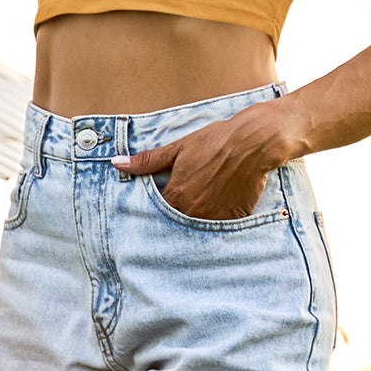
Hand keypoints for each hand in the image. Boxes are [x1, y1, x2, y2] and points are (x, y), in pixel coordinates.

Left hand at [113, 108, 293, 220]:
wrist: (253, 142)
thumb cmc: (215, 141)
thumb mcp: (178, 148)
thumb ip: (147, 161)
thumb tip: (117, 163)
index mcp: (176, 196)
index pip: (157, 213)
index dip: (158, 209)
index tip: (161, 204)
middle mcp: (194, 211)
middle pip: (177, 223)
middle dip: (177, 217)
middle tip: (186, 203)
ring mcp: (215, 217)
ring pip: (199, 228)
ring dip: (197, 220)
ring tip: (203, 205)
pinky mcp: (234, 218)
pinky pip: (221, 228)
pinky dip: (218, 220)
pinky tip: (220, 205)